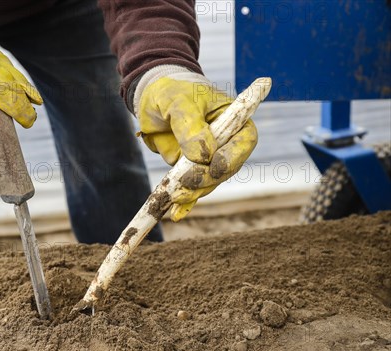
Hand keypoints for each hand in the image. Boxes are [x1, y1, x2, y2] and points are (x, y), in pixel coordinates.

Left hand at [134, 66, 256, 220]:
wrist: (152, 99)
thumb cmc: (172, 91)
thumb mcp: (179, 102)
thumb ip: (191, 126)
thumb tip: (203, 156)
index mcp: (234, 119)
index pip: (244, 141)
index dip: (232, 157)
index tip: (213, 165)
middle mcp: (226, 142)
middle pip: (226, 168)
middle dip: (206, 180)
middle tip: (184, 183)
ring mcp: (208, 158)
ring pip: (208, 182)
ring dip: (192, 193)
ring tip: (172, 198)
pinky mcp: (190, 169)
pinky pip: (191, 189)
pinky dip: (185, 202)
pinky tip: (175, 214)